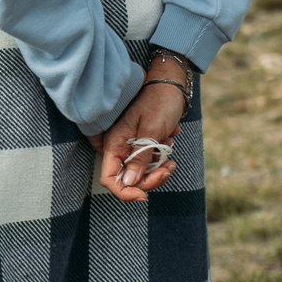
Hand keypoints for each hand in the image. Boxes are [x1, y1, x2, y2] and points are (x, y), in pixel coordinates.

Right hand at [89, 58, 189, 202]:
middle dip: (150, 180)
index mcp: (116, 144)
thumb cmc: (159, 102)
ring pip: (141, 173)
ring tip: (171, 158)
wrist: (170, 86)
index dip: (124, 192)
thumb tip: (131, 182)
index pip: (110, 178)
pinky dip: (161, 160)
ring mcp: (132, 148)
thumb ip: (140, 158)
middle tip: (168, 169)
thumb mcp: (152, 131)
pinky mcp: (143, 145)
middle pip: (129, 180)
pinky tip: (169, 145)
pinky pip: (150, 163)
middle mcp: (120, 148)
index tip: (144, 196)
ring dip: (159, 170)